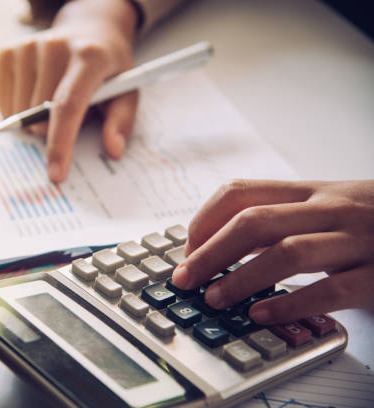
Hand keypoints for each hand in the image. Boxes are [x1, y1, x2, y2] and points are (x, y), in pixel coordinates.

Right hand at [0, 0, 138, 181]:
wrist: (89, 31)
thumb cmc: (108, 69)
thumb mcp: (127, 90)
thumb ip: (122, 120)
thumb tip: (114, 150)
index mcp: (90, 57)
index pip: (68, 106)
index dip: (61, 143)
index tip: (56, 174)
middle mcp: (56, 46)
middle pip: (40, 113)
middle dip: (51, 130)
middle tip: (67, 118)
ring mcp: (29, 46)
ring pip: (20, 110)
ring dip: (34, 120)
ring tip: (53, 100)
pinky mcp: (9, 51)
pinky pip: (3, 100)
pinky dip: (16, 110)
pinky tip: (34, 96)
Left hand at [172, 179, 373, 324]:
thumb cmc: (371, 221)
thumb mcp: (324, 207)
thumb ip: (278, 219)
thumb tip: (215, 244)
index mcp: (309, 191)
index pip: (240, 191)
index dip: (204, 219)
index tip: (186, 248)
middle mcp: (330, 208)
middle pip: (253, 221)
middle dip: (209, 252)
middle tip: (184, 278)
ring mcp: (357, 241)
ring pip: (288, 253)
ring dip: (241, 277)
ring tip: (214, 298)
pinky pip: (331, 290)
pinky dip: (291, 302)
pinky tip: (262, 314)